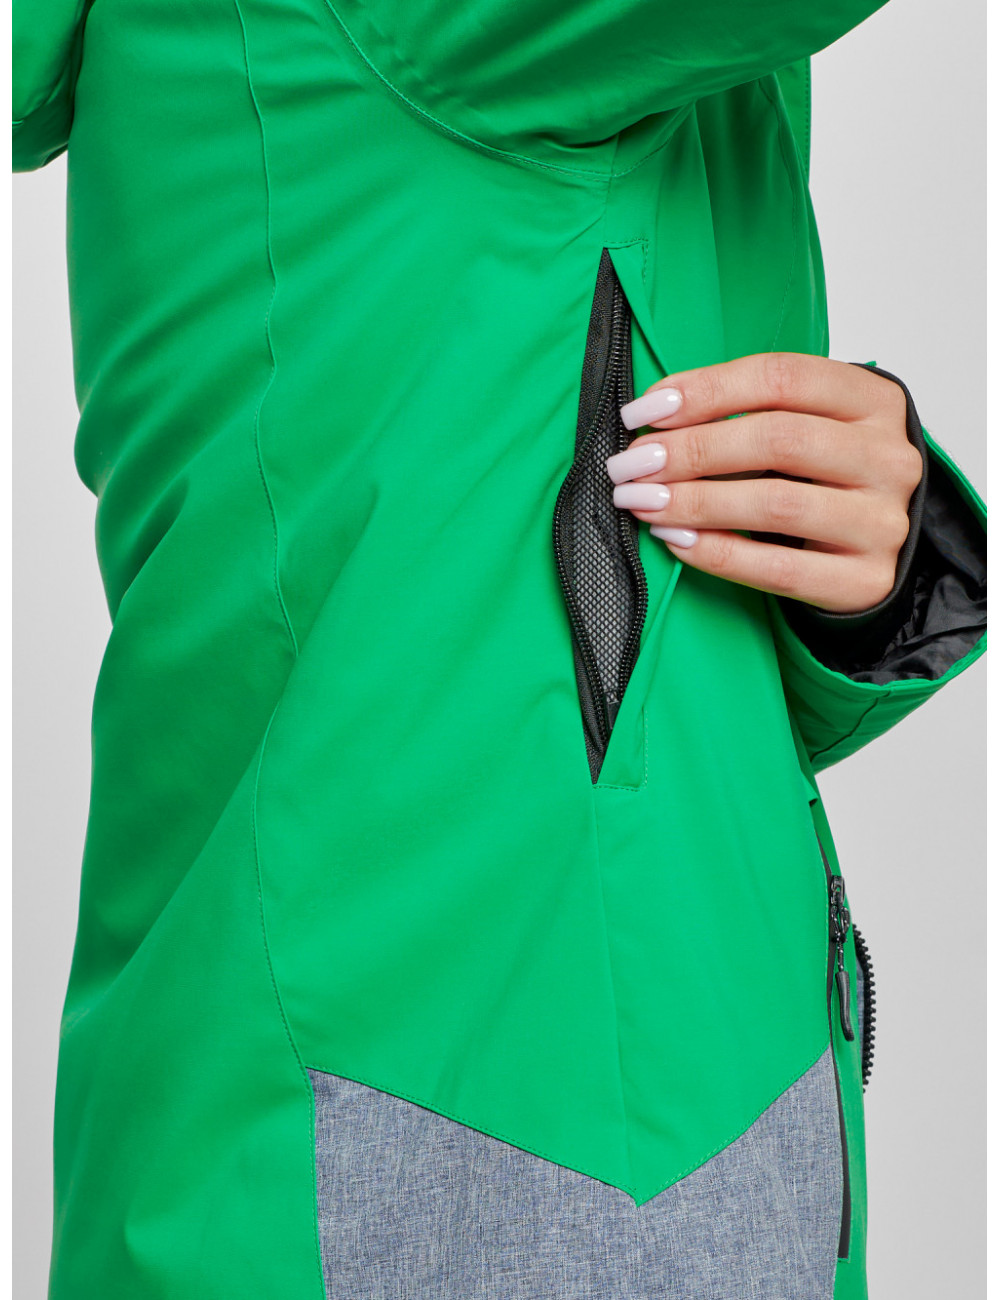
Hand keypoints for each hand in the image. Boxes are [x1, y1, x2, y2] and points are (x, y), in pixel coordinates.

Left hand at [606, 352, 924, 613]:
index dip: (704, 390)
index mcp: (875, 400)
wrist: (876, 549)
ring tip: (642, 502)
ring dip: (694, 502)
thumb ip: (748, 414)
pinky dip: (717, 553)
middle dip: (690, 450)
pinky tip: (676, 541)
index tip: (643, 410)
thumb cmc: (827, 479)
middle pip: (777, 439)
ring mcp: (882, 521)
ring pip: (775, 504)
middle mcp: (888, 456)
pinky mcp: (865, 579)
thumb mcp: (807, 427)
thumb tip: (654, 419)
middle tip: (631, 464)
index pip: (781, 378)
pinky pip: (778, 568)